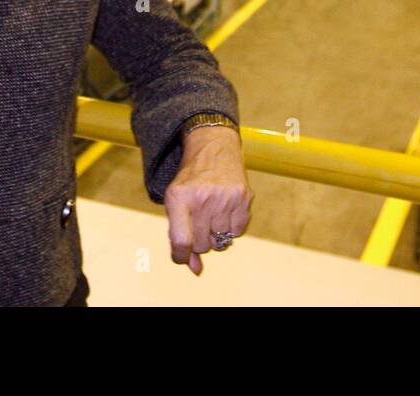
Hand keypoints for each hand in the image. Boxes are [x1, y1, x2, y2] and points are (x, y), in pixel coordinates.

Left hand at [164, 125, 251, 275]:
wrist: (213, 149)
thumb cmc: (190, 182)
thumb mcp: (176, 204)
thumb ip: (180, 238)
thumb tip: (196, 270)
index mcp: (178, 198)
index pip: (181, 242)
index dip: (181, 256)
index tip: (183, 254)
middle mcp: (202, 198)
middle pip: (203, 245)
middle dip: (200, 240)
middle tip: (200, 223)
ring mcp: (225, 197)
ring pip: (221, 242)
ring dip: (217, 235)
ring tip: (213, 215)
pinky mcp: (244, 197)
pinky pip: (238, 232)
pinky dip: (232, 228)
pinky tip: (226, 211)